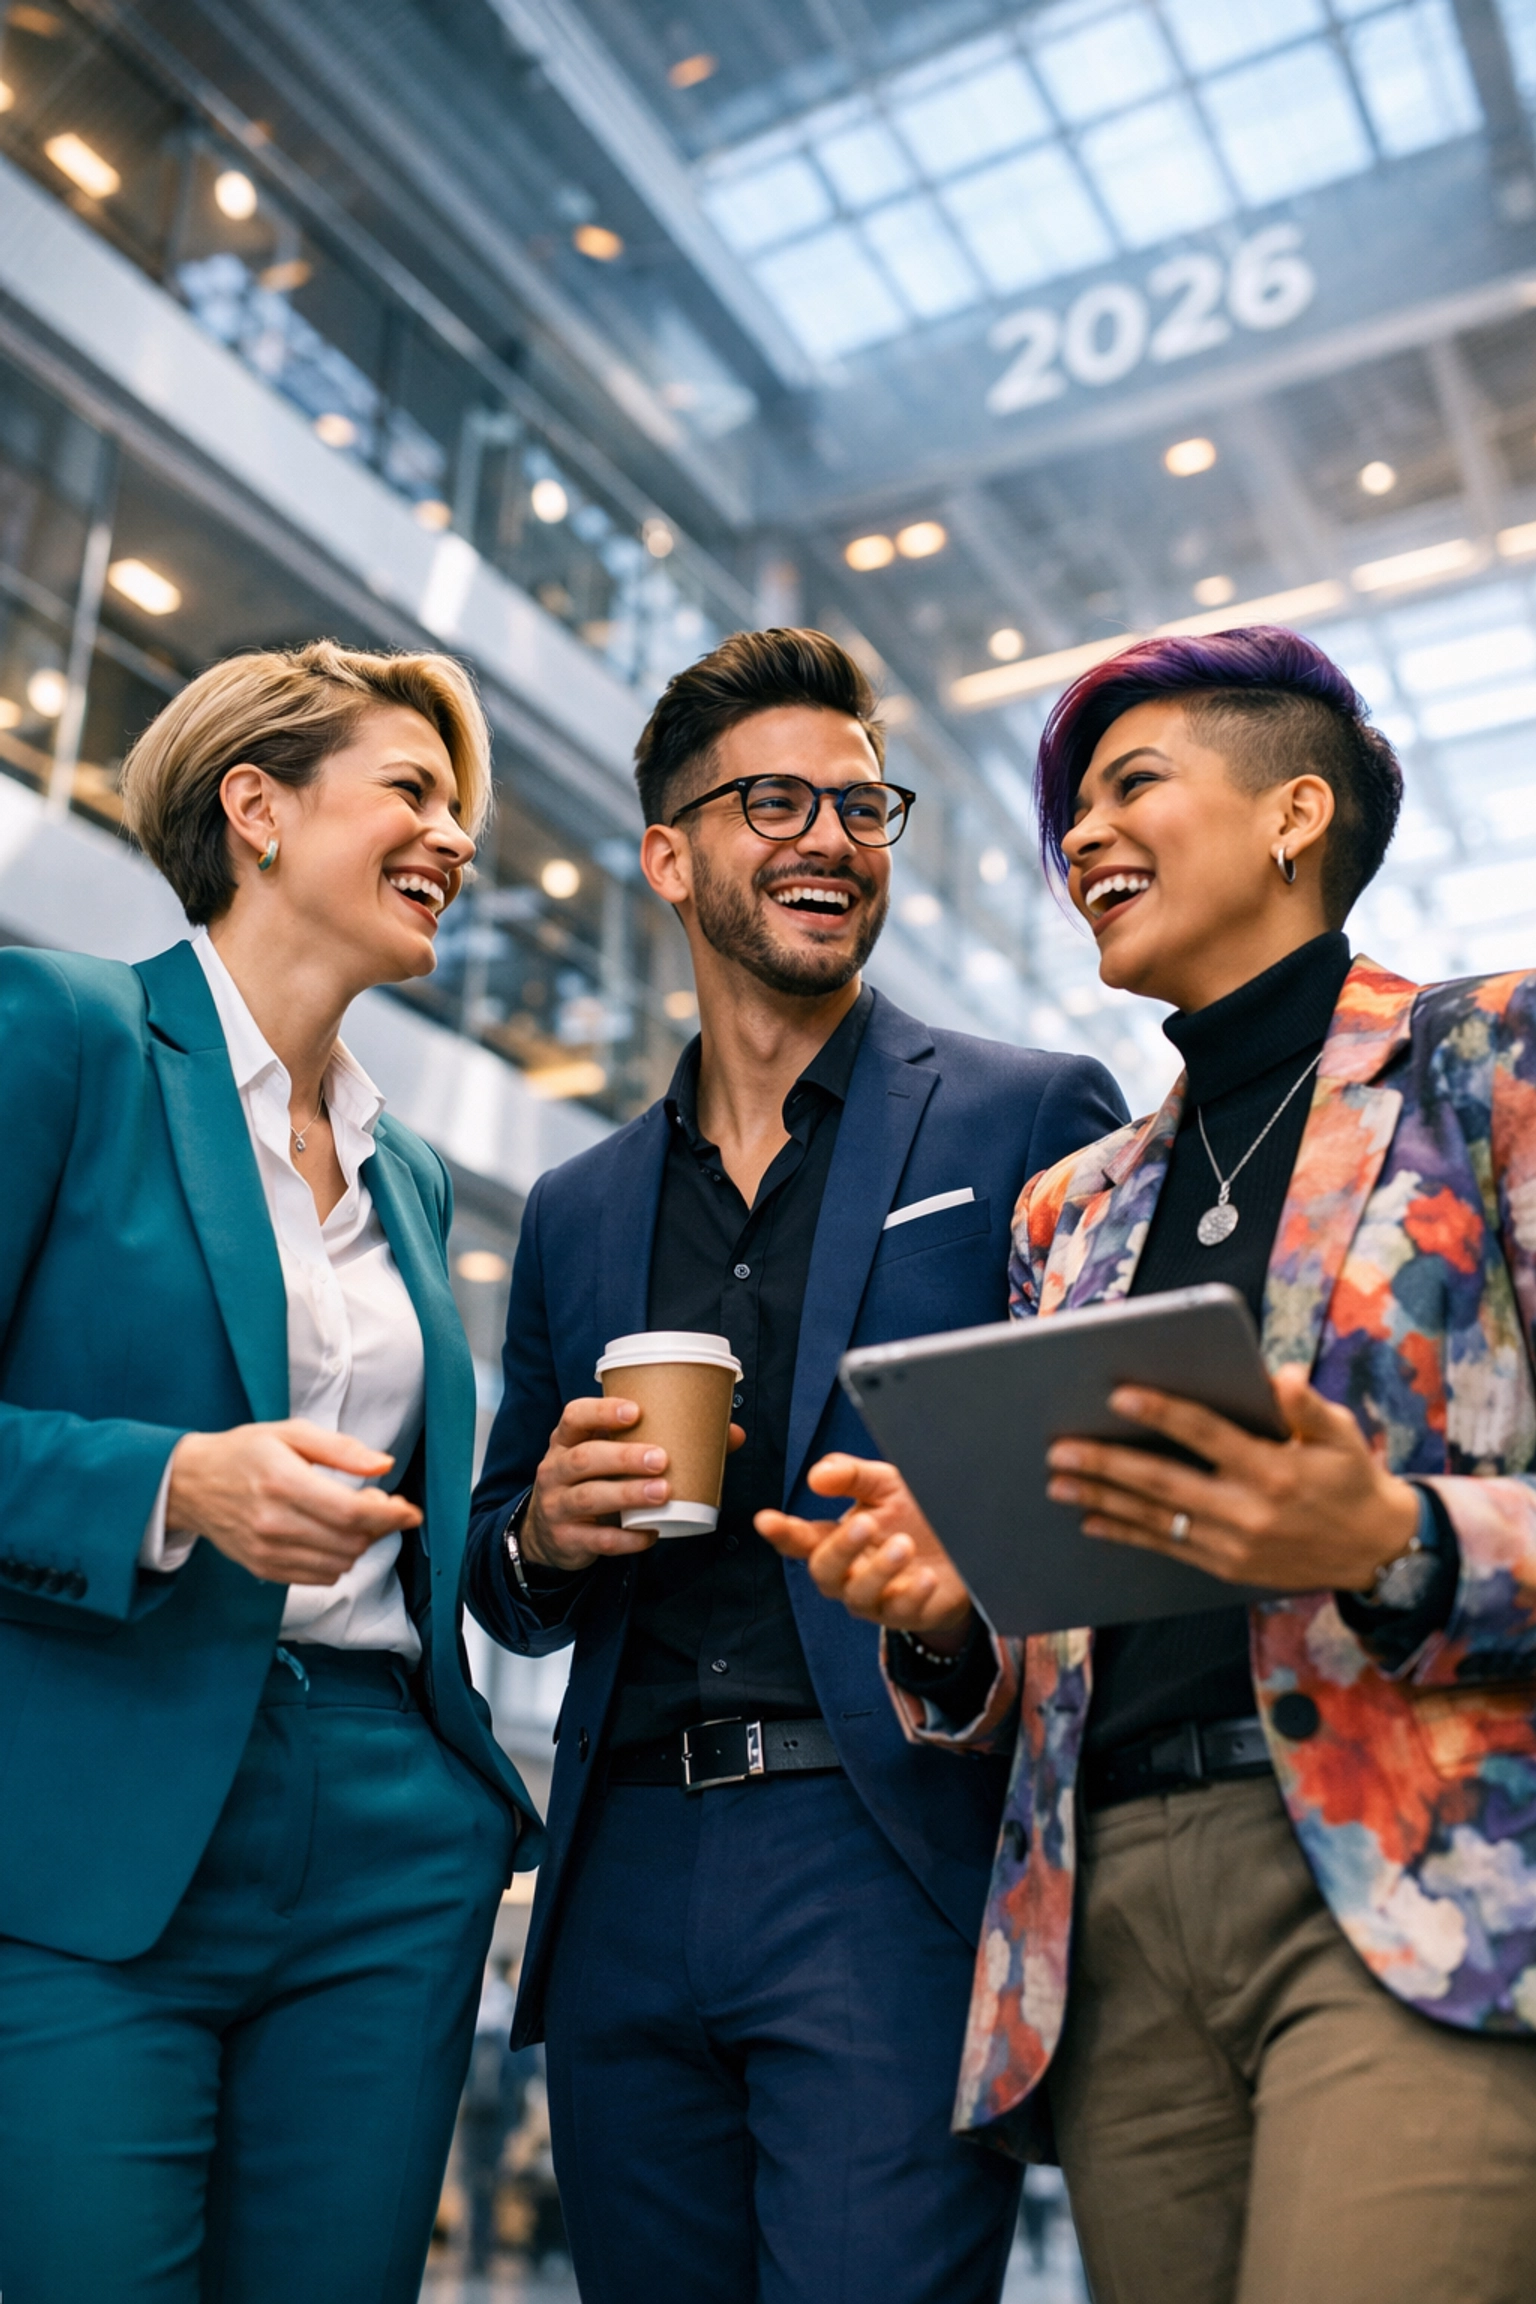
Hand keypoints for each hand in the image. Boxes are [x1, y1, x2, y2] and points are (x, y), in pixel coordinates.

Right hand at [166, 1420, 421, 1586]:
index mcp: (284, 1482)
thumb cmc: (243, 1452)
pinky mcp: (264, 1569)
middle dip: (378, 1526)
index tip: (410, 1511)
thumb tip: (383, 1465)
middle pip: (352, 1542)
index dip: (390, 1515)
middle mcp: (275, 1523)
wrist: (189, 1484)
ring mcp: (268, 1552)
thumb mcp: (291, 1432)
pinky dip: (337, 1560)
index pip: (351, 1513)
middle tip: (375, 1503)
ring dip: (359, 1544)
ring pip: (340, 1564)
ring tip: (349, 1518)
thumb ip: (341, 1448)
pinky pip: (320, 1578)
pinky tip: (329, 1536)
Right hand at [522, 1397, 745, 1575]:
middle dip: (623, 1456)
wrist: (548, 1532)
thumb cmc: (593, 1480)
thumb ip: (661, 1440)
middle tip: (662, 1458)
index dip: (602, 1411)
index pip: (574, 1416)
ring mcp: (557, 1506)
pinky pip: (596, 1540)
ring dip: (627, 1494)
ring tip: (663, 1493)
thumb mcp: (611, 1456)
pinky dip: (625, 1539)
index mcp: (567, 1440)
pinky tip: (649, 1534)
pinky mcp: (566, 1539)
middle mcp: (555, 1470)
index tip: (636, 1410)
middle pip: (584, 1458)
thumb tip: (732, 1433)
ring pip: (589, 1497)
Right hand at [756, 1453, 974, 1648]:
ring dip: (879, 1570)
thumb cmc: (913, 1516)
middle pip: (824, 1571)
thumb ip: (850, 1475)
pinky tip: (925, 1576)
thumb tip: (816, 1476)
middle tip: (864, 1522)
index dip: (781, 1532)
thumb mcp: (884, 1485)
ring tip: (905, 1544)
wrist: (961, 1549)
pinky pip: (899, 1612)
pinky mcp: (905, 1615)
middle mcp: (849, 1573)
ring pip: (858, 1596)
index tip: (766, 1520)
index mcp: (838, 1539)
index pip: (800, 1539)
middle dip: (840, 1548)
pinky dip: (912, 1595)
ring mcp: (875, 1598)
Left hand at [1045, 1365, 1420, 1592]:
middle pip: (1163, 1483)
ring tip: (1057, 1484)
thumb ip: (1307, 1406)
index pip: (1206, 1435)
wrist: (1377, 1553)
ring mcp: (1233, 1545)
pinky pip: (1166, 1547)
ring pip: (1155, 1519)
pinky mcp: (1226, 1567)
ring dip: (1101, 1500)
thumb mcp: (1342, 1436)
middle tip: (1059, 1449)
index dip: (1162, 1413)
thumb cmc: (1352, 1479)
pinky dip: (1125, 1534)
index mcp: (1273, 1470)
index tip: (1119, 1394)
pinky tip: (1091, 1521)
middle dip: (1106, 1465)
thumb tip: (1278, 1376)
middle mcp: (1248, 1511)